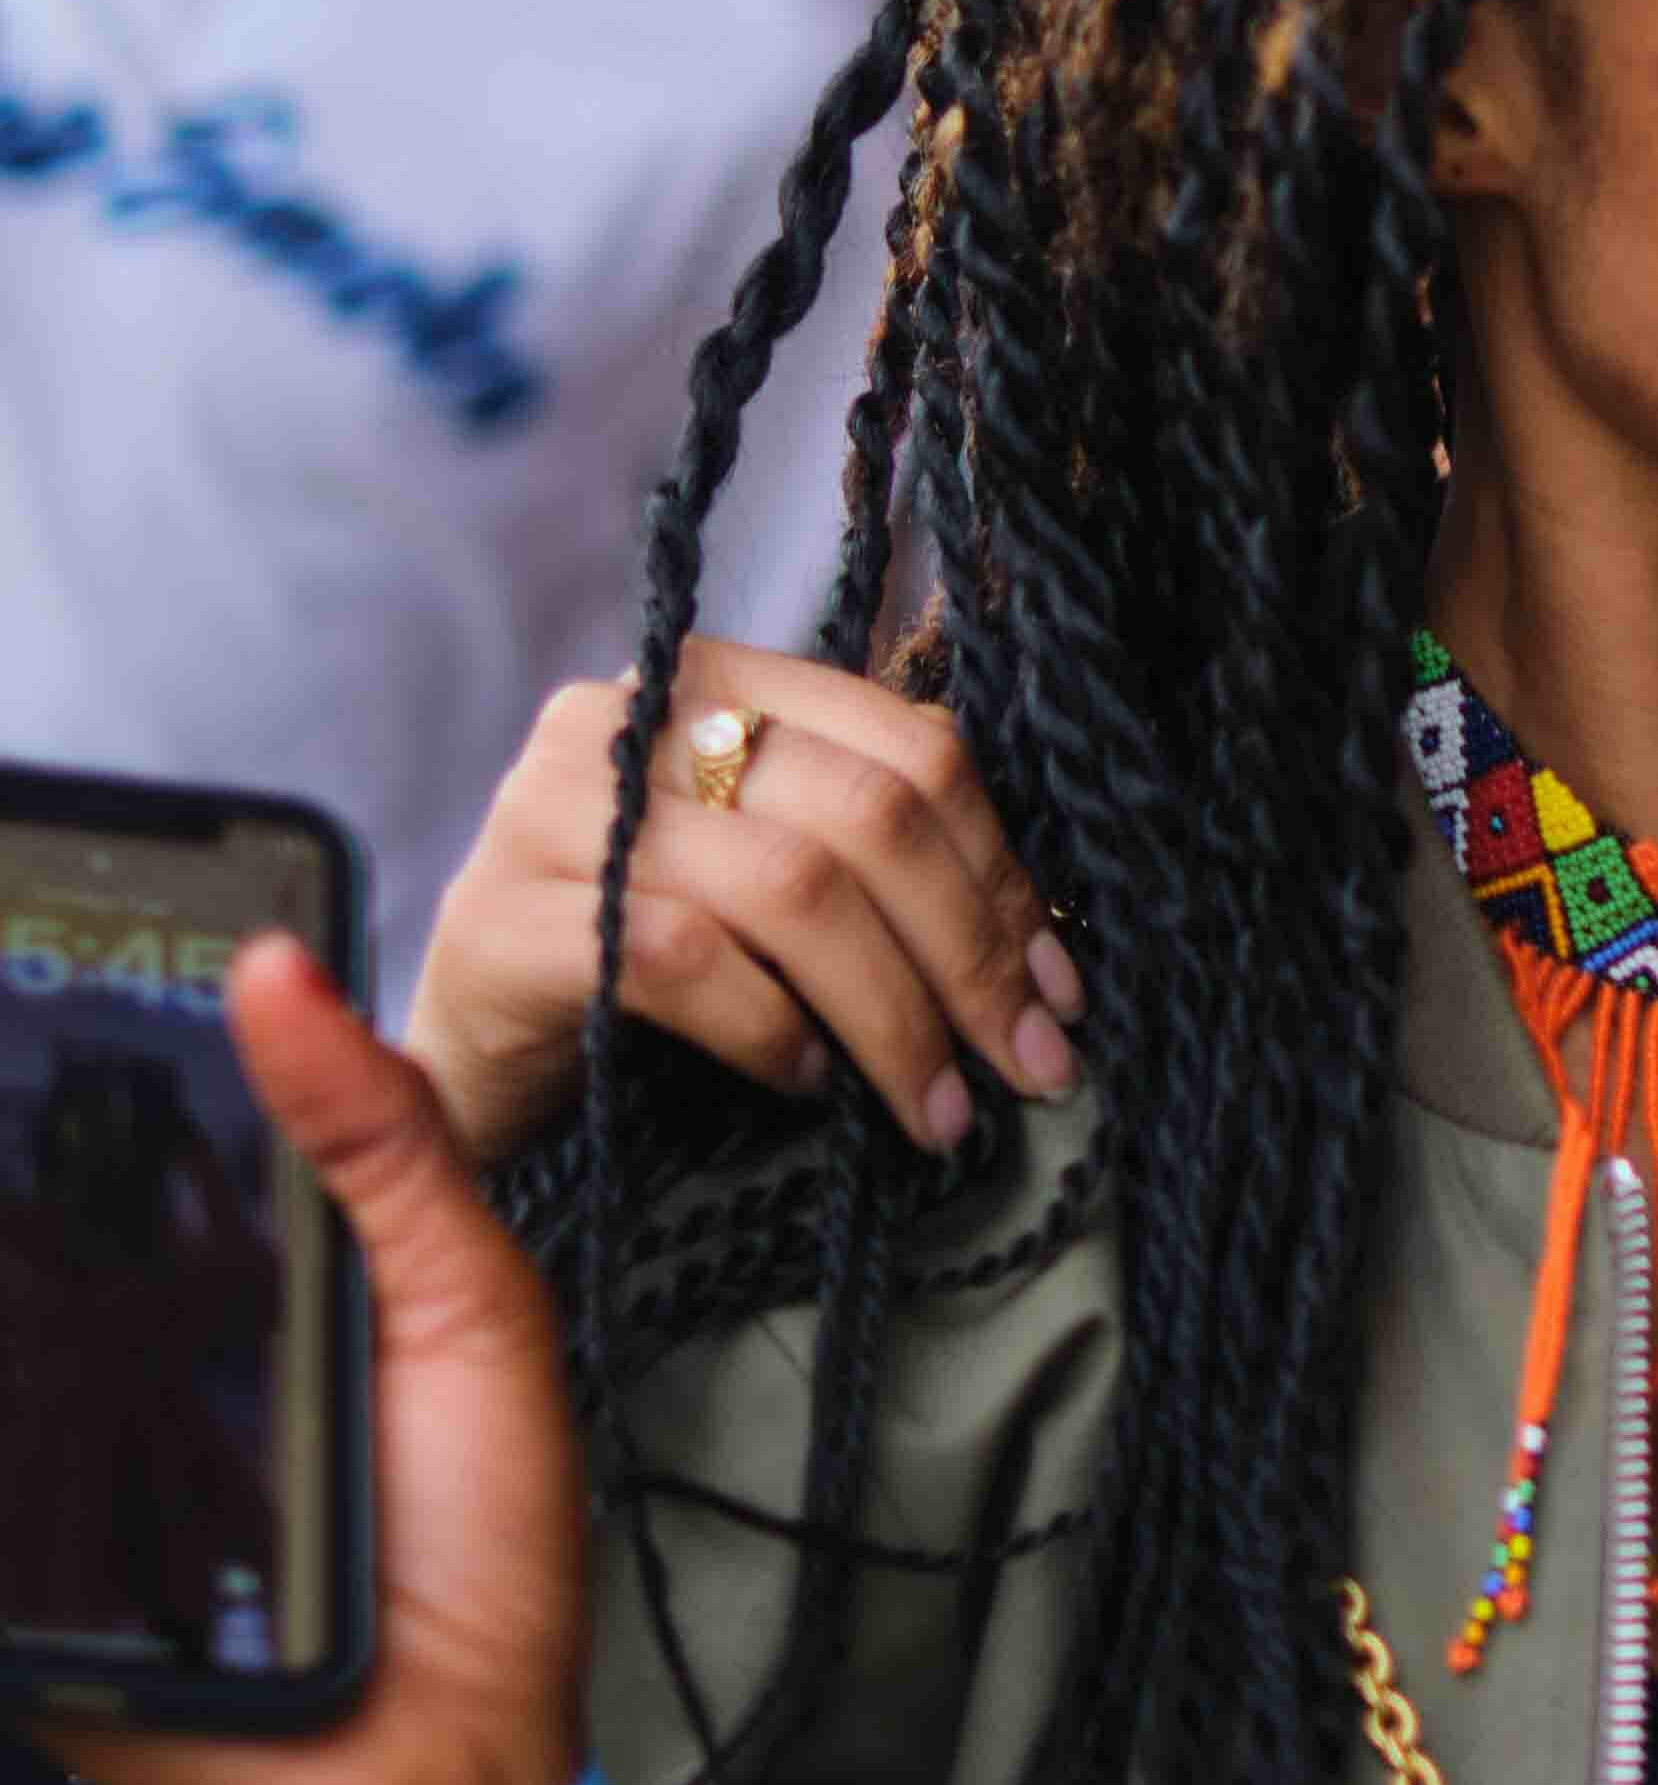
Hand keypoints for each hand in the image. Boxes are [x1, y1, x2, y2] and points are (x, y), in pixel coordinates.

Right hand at [18, 941, 590, 1784]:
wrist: (440, 1781)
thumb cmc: (475, 1540)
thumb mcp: (468, 1308)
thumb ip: (385, 1145)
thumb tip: (279, 972)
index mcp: (237, 1276)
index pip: (131, 1138)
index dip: (73, 1044)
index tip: (24, 923)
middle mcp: (127, 1354)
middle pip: (22, 1234)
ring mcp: (58, 1457)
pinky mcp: (16, 1571)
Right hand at [409, 639, 1081, 1171]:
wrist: (471, 1064)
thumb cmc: (644, 968)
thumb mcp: (767, 881)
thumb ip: (870, 852)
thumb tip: (1044, 942)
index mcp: (718, 679)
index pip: (909, 744)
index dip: (1001, 869)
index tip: (1059, 987)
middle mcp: (629, 719)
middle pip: (865, 813)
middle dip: (971, 951)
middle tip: (1029, 1062)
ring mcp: (553, 811)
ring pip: (792, 888)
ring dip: (894, 1014)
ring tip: (939, 1105)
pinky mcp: (503, 918)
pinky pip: (685, 959)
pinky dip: (772, 1027)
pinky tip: (807, 1080)